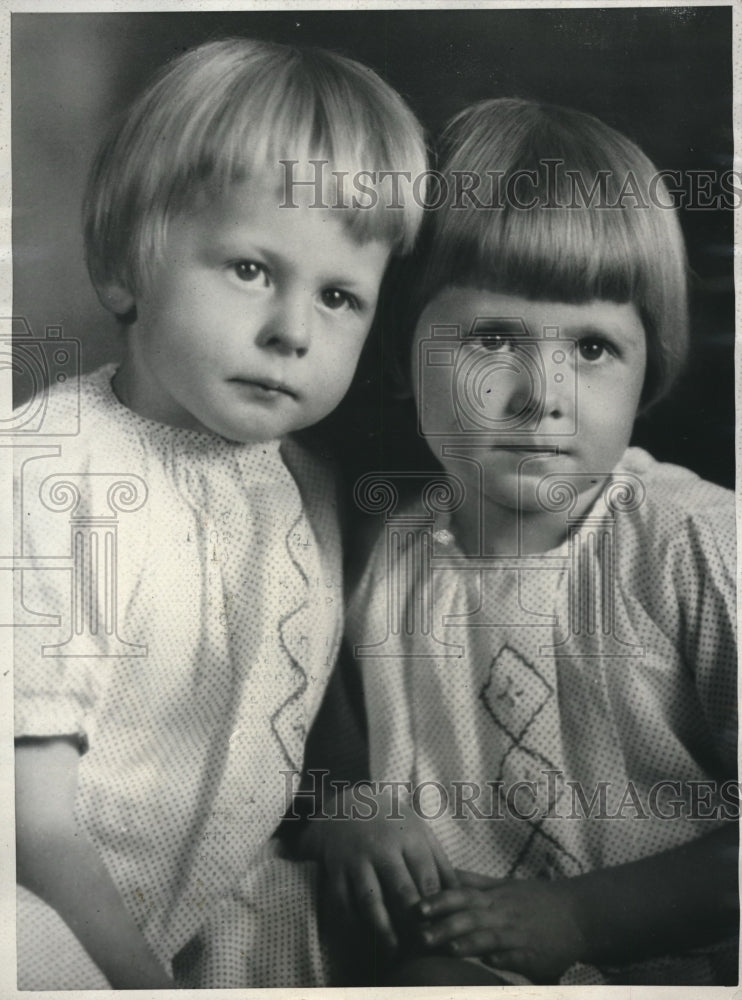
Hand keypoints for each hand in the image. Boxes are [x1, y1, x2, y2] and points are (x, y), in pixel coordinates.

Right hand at [301, 785, 457, 953]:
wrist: (346, 803)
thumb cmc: (392, 823)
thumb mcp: (420, 832)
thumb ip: (441, 863)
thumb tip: (463, 897)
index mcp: (408, 836)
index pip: (427, 878)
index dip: (436, 908)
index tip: (443, 931)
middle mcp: (382, 847)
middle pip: (401, 891)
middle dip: (414, 924)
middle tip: (423, 948)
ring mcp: (356, 858)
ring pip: (371, 900)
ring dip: (383, 930)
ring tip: (394, 953)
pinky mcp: (335, 869)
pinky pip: (342, 902)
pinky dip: (352, 925)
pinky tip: (363, 940)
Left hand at [416, 870, 584, 982]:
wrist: (578, 913)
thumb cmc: (535, 899)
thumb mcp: (504, 885)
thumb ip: (474, 882)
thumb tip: (445, 872)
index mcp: (494, 896)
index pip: (462, 895)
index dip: (439, 901)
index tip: (416, 907)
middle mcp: (503, 913)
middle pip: (470, 917)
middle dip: (445, 926)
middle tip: (420, 936)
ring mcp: (519, 933)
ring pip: (491, 936)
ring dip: (470, 942)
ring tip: (449, 949)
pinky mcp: (534, 954)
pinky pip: (518, 956)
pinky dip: (505, 959)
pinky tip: (491, 964)